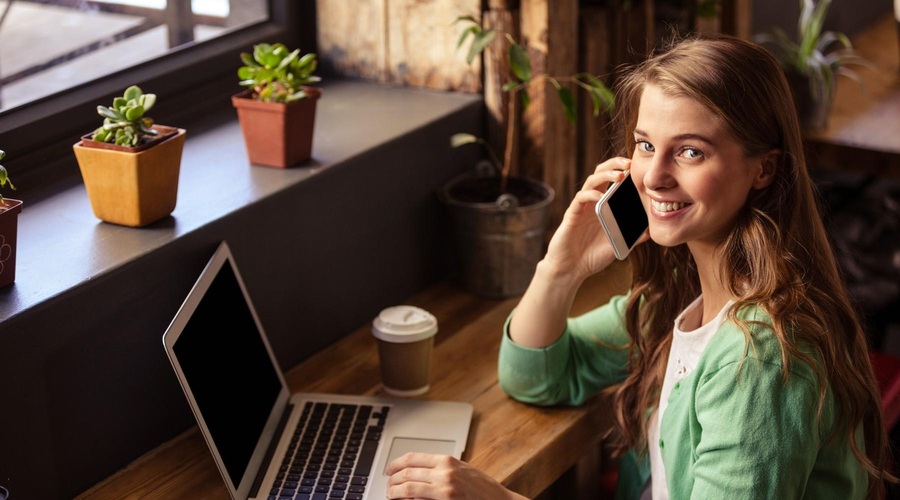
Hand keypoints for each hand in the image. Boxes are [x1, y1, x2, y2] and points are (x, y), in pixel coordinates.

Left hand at [385, 452, 524, 499]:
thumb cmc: (482, 488)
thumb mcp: (461, 468)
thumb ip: (440, 466)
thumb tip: (415, 469)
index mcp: (447, 461)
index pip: (412, 458)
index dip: (395, 464)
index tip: (389, 470)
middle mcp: (444, 474)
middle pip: (406, 474)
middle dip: (392, 481)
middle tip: (388, 485)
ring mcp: (444, 491)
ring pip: (407, 489)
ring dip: (394, 492)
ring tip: (391, 495)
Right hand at [542, 156, 632, 280]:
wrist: (570, 269)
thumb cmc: (592, 257)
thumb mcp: (617, 245)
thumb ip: (632, 237)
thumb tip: (651, 231)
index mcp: (604, 206)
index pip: (613, 181)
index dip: (623, 170)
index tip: (639, 168)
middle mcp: (592, 202)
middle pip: (601, 173)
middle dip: (614, 164)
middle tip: (629, 163)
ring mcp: (582, 207)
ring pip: (591, 181)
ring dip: (605, 175)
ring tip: (619, 175)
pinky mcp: (572, 214)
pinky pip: (580, 198)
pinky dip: (590, 194)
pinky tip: (599, 196)